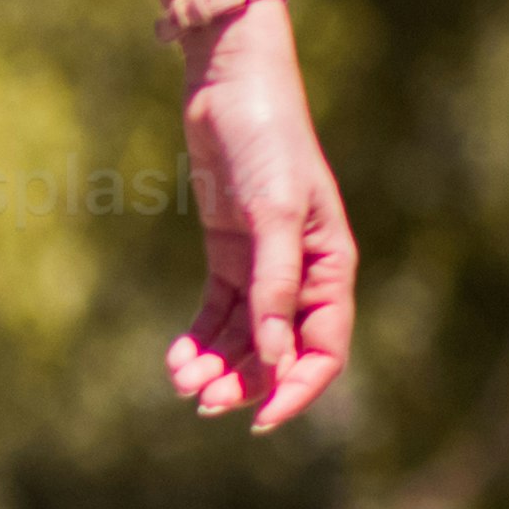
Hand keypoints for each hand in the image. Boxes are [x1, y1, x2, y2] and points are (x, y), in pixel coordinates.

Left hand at [172, 22, 357, 429]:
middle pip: (278, 351)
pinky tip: (177, 359)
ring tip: (180, 383)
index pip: (323, 349)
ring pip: (245, 338)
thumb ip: (275, 284)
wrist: (230, 87)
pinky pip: (219, 313)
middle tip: (200, 404)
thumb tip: (275, 354)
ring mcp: (264, 265)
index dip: (297, 389)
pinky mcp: (230, 253)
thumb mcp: (272, 214)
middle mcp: (302, 273)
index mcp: (332, 268)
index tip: (260, 421)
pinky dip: (199, 340)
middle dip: (244, 382)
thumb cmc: (266, 141)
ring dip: (216, 366)